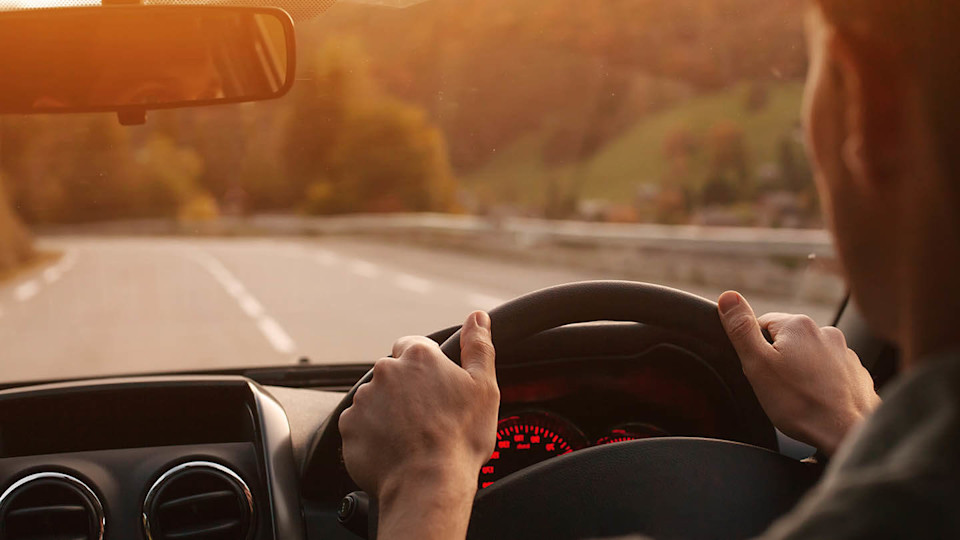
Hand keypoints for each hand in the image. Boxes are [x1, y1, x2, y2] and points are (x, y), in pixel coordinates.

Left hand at [339, 311, 498, 539]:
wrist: (429, 483)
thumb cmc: (461, 438)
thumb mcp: (484, 387)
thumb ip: (479, 347)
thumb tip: (478, 317)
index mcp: (418, 356)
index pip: (412, 345)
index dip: (424, 366)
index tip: (434, 387)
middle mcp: (386, 371)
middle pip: (393, 373)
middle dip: (406, 390)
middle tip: (427, 418)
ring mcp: (364, 399)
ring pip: (375, 400)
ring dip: (388, 412)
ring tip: (410, 438)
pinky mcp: (349, 427)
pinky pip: (360, 426)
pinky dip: (372, 435)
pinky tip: (393, 450)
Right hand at [717, 291, 880, 455]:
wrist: (847, 433)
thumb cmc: (800, 403)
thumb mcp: (757, 365)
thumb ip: (741, 329)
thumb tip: (728, 297)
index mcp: (798, 325)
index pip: (762, 324)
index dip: (756, 350)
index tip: (761, 372)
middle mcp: (825, 331)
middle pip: (787, 340)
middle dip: (779, 360)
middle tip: (777, 388)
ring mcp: (845, 353)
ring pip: (810, 357)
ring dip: (802, 372)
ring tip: (799, 398)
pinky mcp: (856, 373)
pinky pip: (831, 373)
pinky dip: (823, 384)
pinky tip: (818, 402)